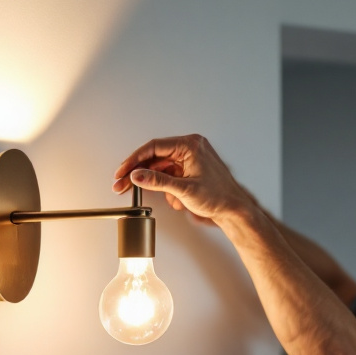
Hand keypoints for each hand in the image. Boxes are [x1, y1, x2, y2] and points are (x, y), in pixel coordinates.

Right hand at [112, 135, 258, 226]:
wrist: (234, 209)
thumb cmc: (218, 197)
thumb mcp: (184, 190)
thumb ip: (158, 181)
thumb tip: (137, 176)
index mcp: (190, 145)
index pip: (154, 147)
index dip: (134, 160)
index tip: (123, 172)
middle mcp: (190, 147)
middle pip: (154, 156)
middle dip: (139, 173)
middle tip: (122, 183)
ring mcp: (189, 158)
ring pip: (161, 167)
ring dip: (154, 182)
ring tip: (152, 195)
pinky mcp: (189, 168)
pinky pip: (169, 174)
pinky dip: (166, 186)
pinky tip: (173, 198)